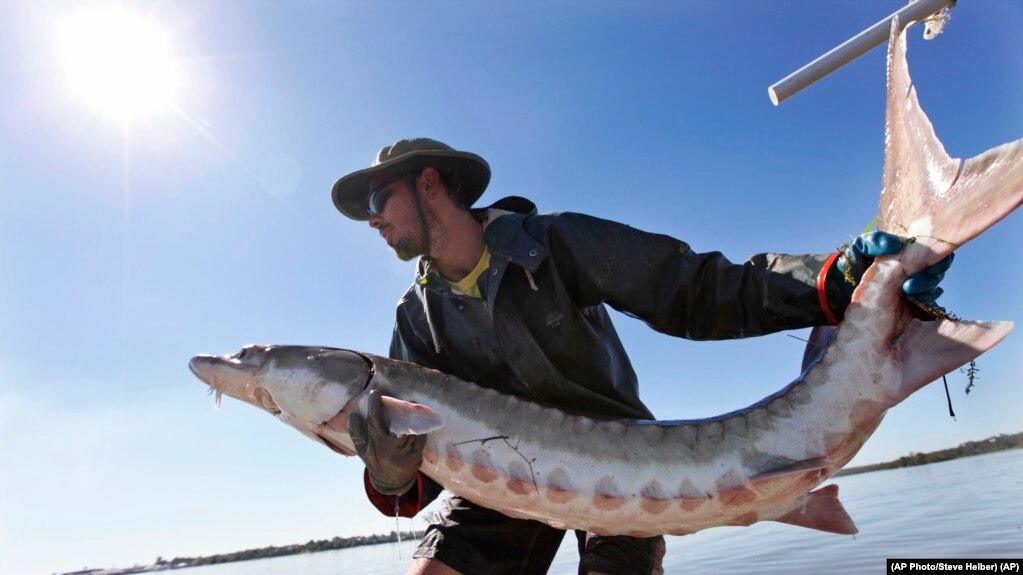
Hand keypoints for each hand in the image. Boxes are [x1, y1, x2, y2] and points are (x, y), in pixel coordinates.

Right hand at [348, 390, 425, 494]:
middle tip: (402, 400)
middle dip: (400, 409)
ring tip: (412, 405)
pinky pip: (420, 437)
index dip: (374, 406)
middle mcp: (390, 449)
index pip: (374, 422)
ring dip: (412, 417)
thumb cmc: (375, 459)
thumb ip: (356, 432)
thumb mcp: (362, 449)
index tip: (375, 393)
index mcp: (374, 445)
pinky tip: (418, 421)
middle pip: (396, 423)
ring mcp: (405, 453)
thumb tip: (353, 415)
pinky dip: (419, 428)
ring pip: (410, 429)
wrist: (391, 482)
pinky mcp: (416, 455)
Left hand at [834, 231, 952, 302]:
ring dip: (926, 286)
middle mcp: (914, 266)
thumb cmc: (852, 264)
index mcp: (907, 250)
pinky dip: (925, 299)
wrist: (842, 290)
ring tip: (908, 290)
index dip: (938, 253)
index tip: (929, 261)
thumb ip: (873, 241)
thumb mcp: (859, 248)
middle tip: (920, 277)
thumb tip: (895, 244)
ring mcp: (914, 285)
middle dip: (934, 272)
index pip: (932, 248)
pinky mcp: (913, 302)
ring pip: (933, 283)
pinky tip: (913, 300)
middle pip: (938, 266)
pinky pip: (928, 300)